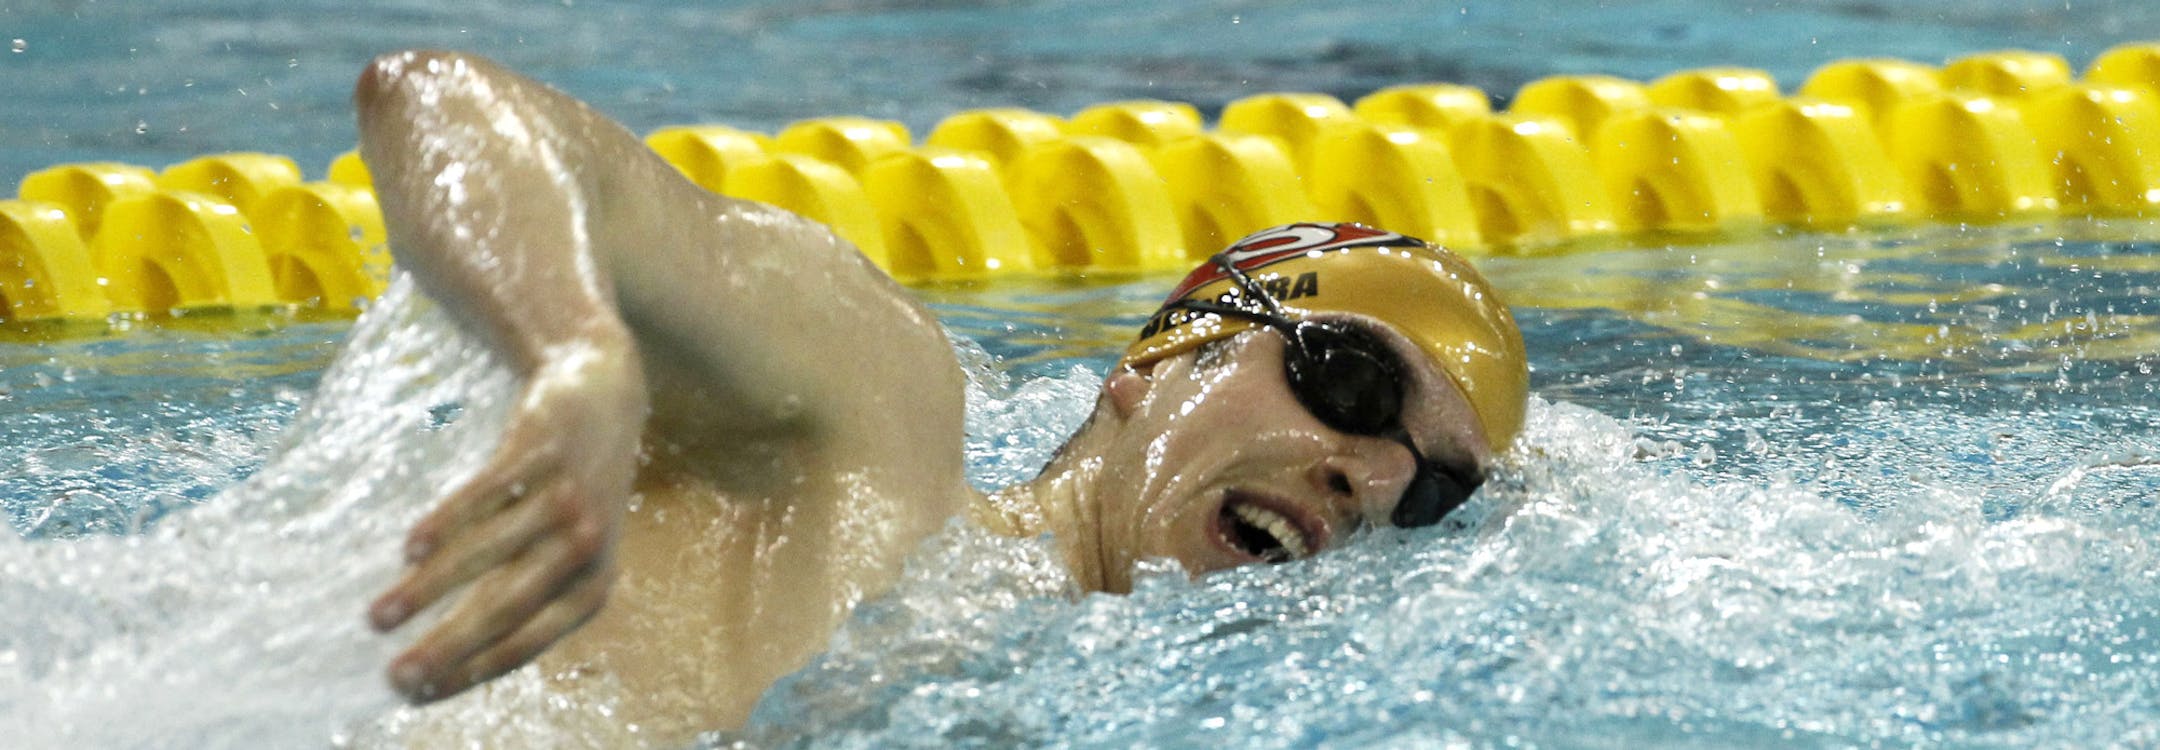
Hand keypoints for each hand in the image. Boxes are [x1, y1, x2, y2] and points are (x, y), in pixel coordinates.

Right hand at [368, 340, 646, 702]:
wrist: (605, 399)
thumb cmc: (570, 498)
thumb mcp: (563, 556)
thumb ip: (519, 599)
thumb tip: (447, 659)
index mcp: (590, 587)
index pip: (526, 642)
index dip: (471, 670)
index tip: (417, 694)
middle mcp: (585, 545)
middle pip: (506, 605)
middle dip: (448, 644)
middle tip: (395, 674)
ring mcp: (565, 495)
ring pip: (489, 552)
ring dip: (430, 589)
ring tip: (378, 617)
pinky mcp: (541, 449)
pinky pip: (489, 492)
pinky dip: (450, 521)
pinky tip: (411, 546)